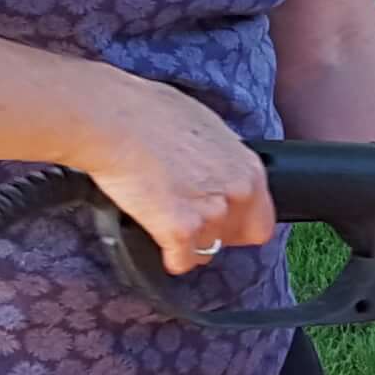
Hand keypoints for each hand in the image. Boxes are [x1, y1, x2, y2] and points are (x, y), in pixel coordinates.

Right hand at [75, 87, 271, 276]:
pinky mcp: (180, 232)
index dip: (239, 221)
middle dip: (215, 233)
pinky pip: (180, 262)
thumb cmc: (149, 112)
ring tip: (163, 215)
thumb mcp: (204, 126)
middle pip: (238, 238)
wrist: (112, 121)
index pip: (262, 218)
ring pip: (207, 251)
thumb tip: (216, 166)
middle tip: (189, 219)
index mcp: (248, 168)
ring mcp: (211, 215)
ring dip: (187, 241)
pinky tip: (154, 234)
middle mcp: (238, 194)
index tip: (221, 218)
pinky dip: (167, 255)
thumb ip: (221, 156)